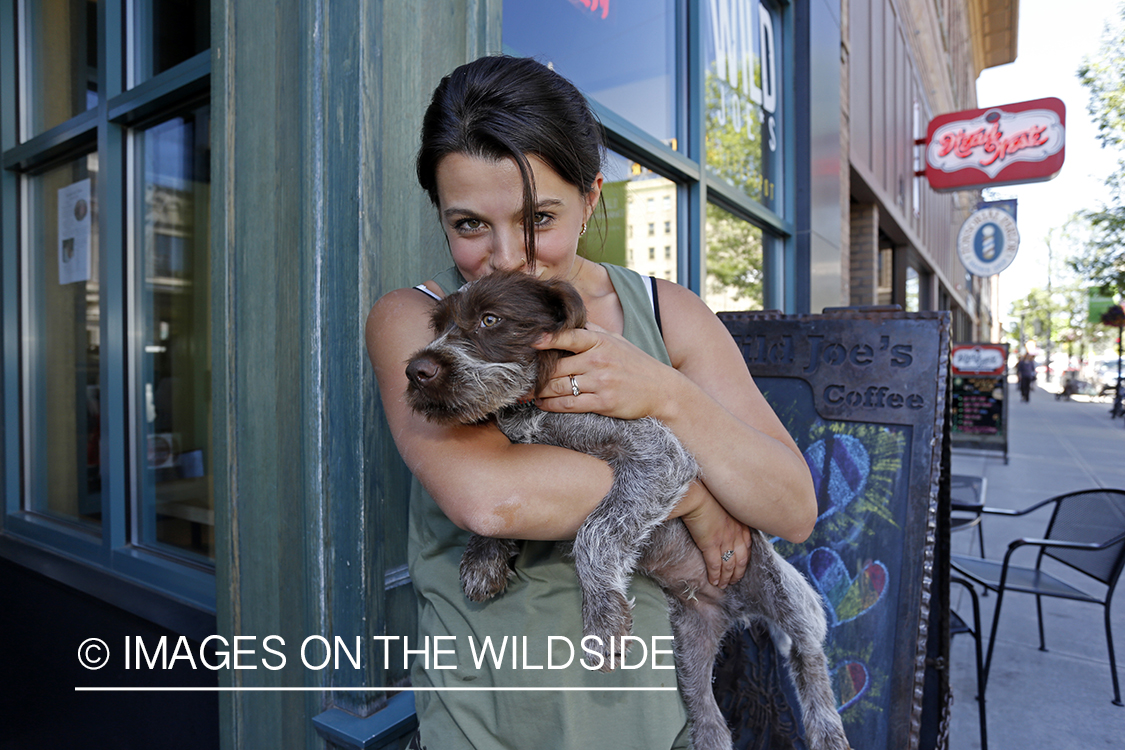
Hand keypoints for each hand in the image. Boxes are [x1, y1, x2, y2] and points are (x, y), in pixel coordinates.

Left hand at [533, 326, 679, 419]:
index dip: (548, 338)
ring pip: (558, 386)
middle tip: (518, 376)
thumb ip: (592, 331)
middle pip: (556, 366)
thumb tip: (567, 319)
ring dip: (538, 391)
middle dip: (535, 373)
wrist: (662, 391)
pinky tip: (541, 404)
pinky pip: (569, 404)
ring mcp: (600, 382)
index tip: (531, 340)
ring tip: (525, 392)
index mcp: (600, 341)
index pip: (569, 336)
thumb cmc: (635, 364)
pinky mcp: (603, 402)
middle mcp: (598, 360)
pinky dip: (551, 405)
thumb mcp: (617, 341)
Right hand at [670, 482, 752, 587]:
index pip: (747, 547)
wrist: (695, 495)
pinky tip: (713, 581)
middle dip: (738, 573)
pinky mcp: (711, 545)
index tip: (741, 566)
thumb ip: (726, 517)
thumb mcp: (723, 505)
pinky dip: (716, 575)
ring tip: (723, 585)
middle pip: (741, 559)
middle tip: (734, 581)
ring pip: (730, 565)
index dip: (744, 559)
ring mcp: (724, 540)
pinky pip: (716, 565)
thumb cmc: (705, 495)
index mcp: (739, 524)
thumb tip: (720, 523)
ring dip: (727, 577)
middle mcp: (735, 534)